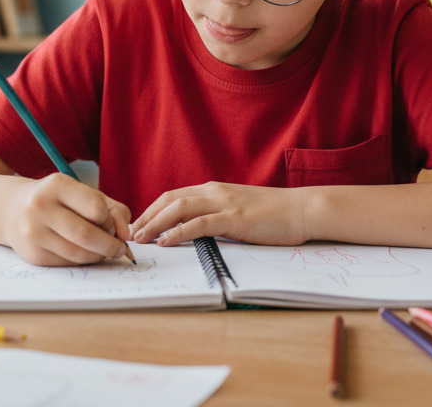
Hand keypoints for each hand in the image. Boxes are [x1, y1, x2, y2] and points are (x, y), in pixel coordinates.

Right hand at [1, 172, 133, 265]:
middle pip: (87, 235)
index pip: (96, 208)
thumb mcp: (83, 193)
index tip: (111, 224)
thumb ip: (113, 209)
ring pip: (79, 253)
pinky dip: (84, 261)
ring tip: (103, 249)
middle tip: (119, 248)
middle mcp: (40, 208)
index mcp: (56, 185)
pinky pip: (69, 263)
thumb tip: (126, 234)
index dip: (110, 220)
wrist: (14, 211)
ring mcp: (34, 233)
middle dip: (110, 245)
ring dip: (99, 255)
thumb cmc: (58, 200)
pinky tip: (84, 252)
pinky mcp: (33, 255)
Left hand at [131, 181, 308, 247]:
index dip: (151, 210)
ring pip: (179, 208)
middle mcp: (214, 192)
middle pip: (169, 200)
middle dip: (146, 217)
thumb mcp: (237, 211)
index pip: (173, 196)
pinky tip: (166, 241)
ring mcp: (224, 203)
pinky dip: (179, 232)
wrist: (302, 209)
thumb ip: (215, 216)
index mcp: (213, 190)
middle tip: (130, 233)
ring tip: (141, 238)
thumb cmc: (272, 215)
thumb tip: (194, 231)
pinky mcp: (234, 218)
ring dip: (155, 224)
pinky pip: (200, 224)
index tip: (137, 225)